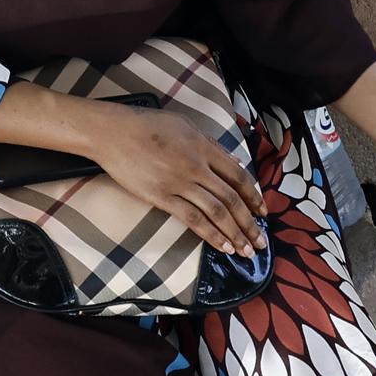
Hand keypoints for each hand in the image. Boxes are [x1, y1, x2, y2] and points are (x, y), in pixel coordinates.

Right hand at [83, 103, 266, 258]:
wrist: (112, 133)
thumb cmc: (147, 124)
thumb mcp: (184, 125)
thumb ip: (211, 144)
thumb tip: (234, 160)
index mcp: (203, 147)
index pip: (237, 176)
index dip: (254, 197)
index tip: (264, 213)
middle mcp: (196, 167)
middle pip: (231, 199)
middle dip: (250, 223)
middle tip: (261, 242)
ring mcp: (179, 183)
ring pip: (216, 212)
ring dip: (235, 234)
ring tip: (246, 251)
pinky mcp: (162, 197)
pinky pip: (192, 219)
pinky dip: (210, 234)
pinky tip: (222, 246)